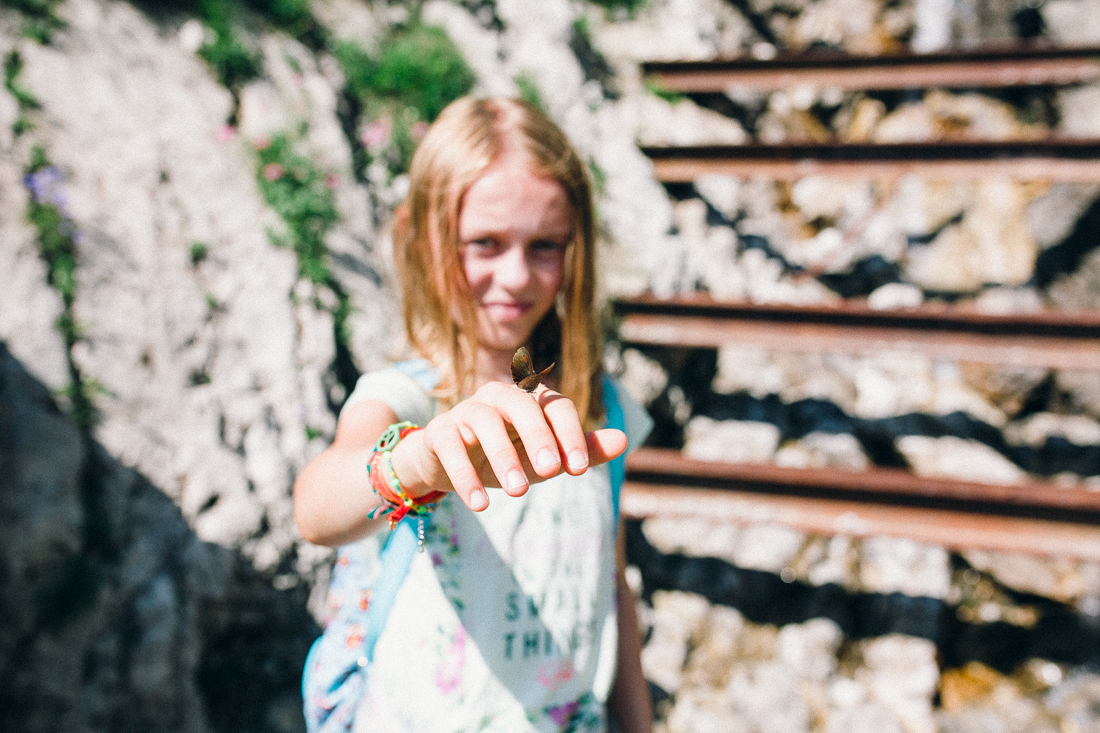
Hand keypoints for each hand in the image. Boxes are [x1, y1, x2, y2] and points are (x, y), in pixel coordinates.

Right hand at [390, 381, 626, 511]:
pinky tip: (479, 504)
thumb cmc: (503, 458)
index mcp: (529, 399)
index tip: (577, 470)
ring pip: (485, 422)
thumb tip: (624, 440)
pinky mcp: (439, 431)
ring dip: (503, 456)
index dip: (571, 433)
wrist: (444, 466)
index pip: (557, 405)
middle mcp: (498, 397)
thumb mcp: (543, 459)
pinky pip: (451, 446)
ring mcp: (466, 411)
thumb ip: (581, 451)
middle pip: (522, 405)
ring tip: (518, 491)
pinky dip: (465, 476)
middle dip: (539, 437)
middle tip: (551, 471)